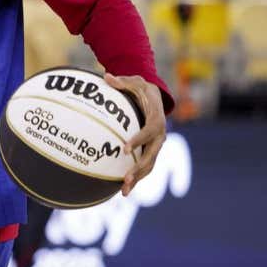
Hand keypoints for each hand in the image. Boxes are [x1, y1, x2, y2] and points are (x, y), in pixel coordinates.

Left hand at [104, 72, 166, 196]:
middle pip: (151, 155)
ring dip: (137, 178)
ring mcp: (156, 146)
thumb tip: (106, 76)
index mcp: (156, 120)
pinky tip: (122, 189)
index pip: (148, 132)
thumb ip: (122, 82)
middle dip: (139, 168)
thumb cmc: (142, 89)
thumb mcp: (134, 82)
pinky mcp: (150, 151)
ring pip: (148, 165)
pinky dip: (135, 177)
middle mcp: (159, 136)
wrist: (156, 97)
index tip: (124, 149)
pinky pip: (144, 166)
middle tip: (125, 178)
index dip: (138, 140)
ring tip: (123, 191)